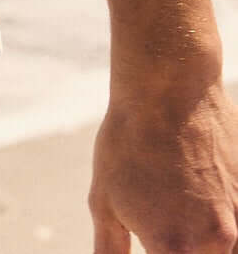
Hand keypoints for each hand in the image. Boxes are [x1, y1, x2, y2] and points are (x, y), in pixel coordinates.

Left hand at [89, 75, 237, 251]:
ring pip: (229, 245)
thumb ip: (110, 248)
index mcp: (176, 250)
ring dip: (208, 238)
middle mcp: (218, 244)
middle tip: (167, 221)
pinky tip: (204, 188)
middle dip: (184, 248)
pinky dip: (225, 215)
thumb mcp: (105, 201)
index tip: (154, 242)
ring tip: (183, 200)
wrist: (168, 93)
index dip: (160, 253)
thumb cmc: (129, 145)